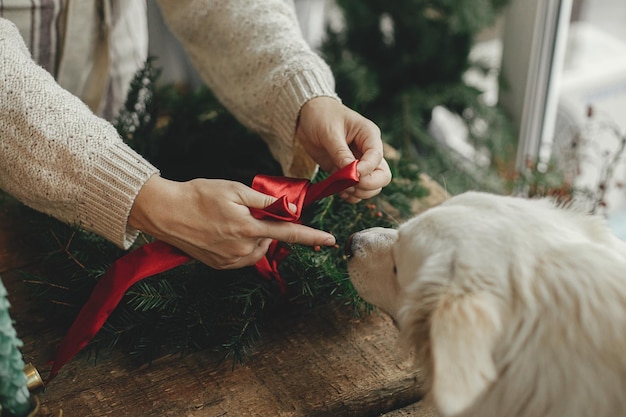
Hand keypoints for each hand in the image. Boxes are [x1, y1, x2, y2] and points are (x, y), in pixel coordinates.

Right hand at [128, 175, 335, 268]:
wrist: (164, 212)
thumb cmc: (198, 195)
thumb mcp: (234, 190)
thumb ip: (264, 201)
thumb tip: (288, 208)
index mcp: (248, 229)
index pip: (288, 234)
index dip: (311, 236)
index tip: (330, 239)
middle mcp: (241, 250)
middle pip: (270, 240)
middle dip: (267, 226)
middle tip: (246, 210)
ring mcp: (229, 261)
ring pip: (257, 249)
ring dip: (255, 237)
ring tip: (231, 220)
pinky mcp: (219, 266)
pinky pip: (242, 257)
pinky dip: (242, 245)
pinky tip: (225, 232)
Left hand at [296, 97, 391, 202]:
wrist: (308, 116)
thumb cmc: (321, 116)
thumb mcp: (329, 132)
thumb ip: (340, 152)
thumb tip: (350, 172)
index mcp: (369, 135)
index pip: (377, 157)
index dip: (366, 170)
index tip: (352, 175)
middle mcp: (368, 151)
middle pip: (382, 176)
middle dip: (368, 185)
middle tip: (349, 185)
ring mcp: (359, 164)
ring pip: (372, 187)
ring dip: (358, 193)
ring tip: (340, 187)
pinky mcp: (348, 173)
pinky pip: (357, 191)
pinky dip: (350, 196)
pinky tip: (338, 190)